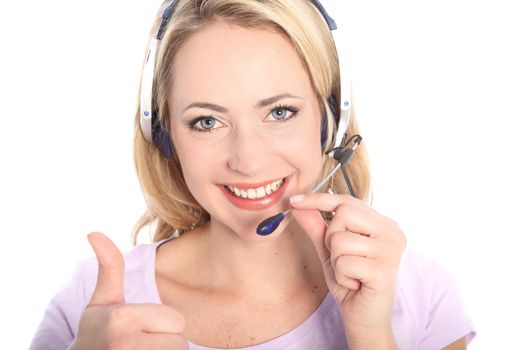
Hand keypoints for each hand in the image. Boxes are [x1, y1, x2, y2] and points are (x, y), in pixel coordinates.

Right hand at [69, 232, 187, 349]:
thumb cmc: (96, 334)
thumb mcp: (101, 302)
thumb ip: (109, 268)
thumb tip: (94, 232)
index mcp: (122, 320)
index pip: (177, 321)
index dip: (164, 324)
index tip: (140, 328)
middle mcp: (126, 346)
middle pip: (181, 343)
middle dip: (166, 342)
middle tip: (142, 344)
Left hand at [290, 193, 405, 347]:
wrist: (364, 317)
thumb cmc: (350, 280)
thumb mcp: (329, 249)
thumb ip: (316, 226)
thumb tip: (298, 205)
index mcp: (383, 224)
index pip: (347, 201)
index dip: (318, 199)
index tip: (294, 201)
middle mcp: (392, 233)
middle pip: (344, 213)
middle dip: (331, 237)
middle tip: (341, 257)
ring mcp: (391, 251)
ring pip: (340, 239)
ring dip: (336, 260)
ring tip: (350, 272)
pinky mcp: (384, 270)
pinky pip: (344, 262)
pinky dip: (341, 276)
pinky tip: (355, 283)